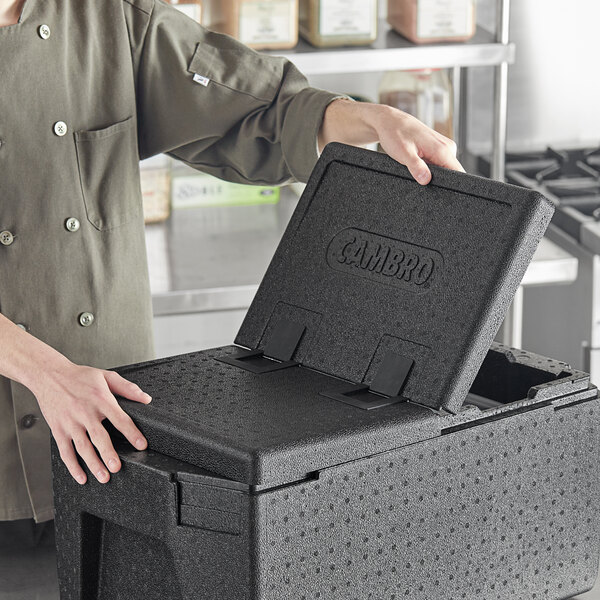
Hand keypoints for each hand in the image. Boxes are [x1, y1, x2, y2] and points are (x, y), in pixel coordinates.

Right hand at [30, 359, 151, 484]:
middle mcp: (85, 412)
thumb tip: (146, 398)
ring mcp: (70, 423)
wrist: (49, 376)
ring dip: (93, 464)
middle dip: (109, 454)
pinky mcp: (58, 430)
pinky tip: (82, 477)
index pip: (120, 419)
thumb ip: (128, 388)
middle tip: (117, 467)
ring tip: (104, 476)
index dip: (132, 433)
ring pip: (82, 447)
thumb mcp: (106, 376)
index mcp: (100, 399)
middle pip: (99, 437)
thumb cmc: (79, 376)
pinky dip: (73, 466)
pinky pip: (65, 451)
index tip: (141, 445)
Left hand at [318, 98, 464, 184]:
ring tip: (417, 170)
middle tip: (421, 180)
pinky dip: (429, 168)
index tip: (441, 192)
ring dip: (433, 174)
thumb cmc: (395, 133)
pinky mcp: (438, 148)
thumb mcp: (403, 153)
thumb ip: (416, 167)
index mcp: (442, 149)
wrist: (390, 121)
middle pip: (452, 173)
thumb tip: (426, 180)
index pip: (458, 173)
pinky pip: (438, 163)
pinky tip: (418, 166)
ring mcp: (443, 147)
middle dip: (440, 181)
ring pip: (445, 169)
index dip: (453, 185)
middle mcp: (447, 147)